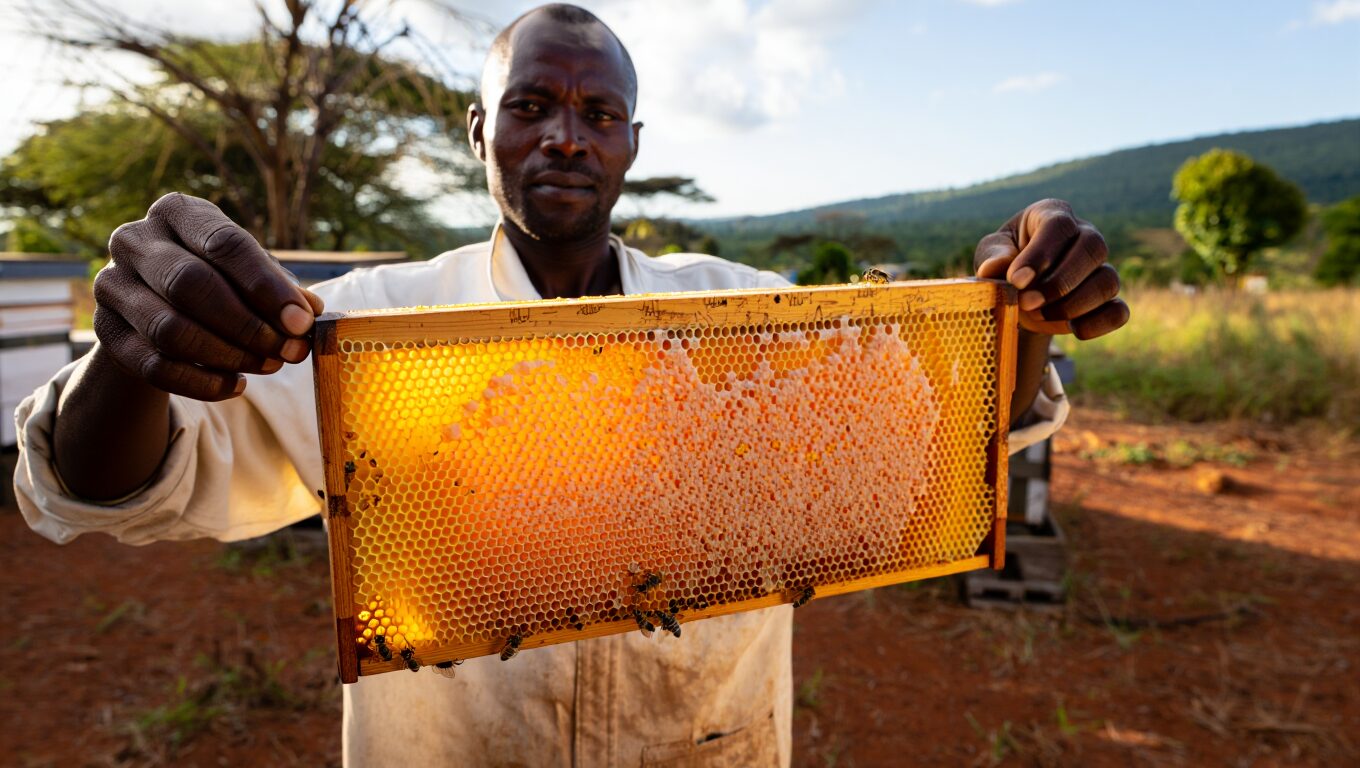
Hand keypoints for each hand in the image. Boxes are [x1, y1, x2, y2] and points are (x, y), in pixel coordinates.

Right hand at [94, 193, 324, 400]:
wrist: (154, 310)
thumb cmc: (216, 281)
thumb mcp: (248, 274)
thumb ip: (279, 290)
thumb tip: (309, 314)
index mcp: (177, 213)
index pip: (224, 244)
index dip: (267, 287)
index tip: (302, 322)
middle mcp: (134, 241)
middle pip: (191, 285)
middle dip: (249, 325)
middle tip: (290, 351)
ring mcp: (112, 286)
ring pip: (171, 330)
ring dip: (229, 355)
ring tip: (269, 366)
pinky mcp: (106, 332)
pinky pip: (155, 366)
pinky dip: (202, 382)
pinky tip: (235, 385)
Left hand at [974, 199, 1128, 339]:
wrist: (1018, 293)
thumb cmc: (1004, 264)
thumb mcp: (991, 254)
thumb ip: (993, 257)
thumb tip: (995, 267)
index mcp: (1053, 215)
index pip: (1059, 226)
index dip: (1040, 254)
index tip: (1017, 280)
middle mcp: (1085, 235)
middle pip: (1093, 248)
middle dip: (1059, 283)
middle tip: (1027, 303)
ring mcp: (1100, 267)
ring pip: (1108, 281)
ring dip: (1074, 305)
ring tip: (1040, 315)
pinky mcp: (1107, 299)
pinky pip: (1118, 311)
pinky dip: (1098, 324)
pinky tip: (1072, 329)